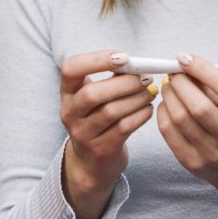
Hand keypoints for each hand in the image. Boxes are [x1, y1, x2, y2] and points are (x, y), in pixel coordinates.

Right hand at [61, 50, 156, 218]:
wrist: (92, 162)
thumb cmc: (98, 119)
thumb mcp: (95, 98)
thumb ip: (111, 79)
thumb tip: (137, 65)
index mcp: (67, 93)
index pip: (70, 68)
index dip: (96, 60)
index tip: (123, 57)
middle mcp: (69, 113)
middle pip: (92, 94)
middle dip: (124, 83)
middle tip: (146, 78)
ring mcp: (83, 134)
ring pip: (111, 111)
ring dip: (137, 99)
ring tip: (150, 92)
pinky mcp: (100, 149)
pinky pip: (124, 128)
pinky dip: (141, 115)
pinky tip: (148, 109)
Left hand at [156, 52, 217, 218]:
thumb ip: (213, 86)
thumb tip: (183, 63)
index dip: (203, 69)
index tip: (185, 57)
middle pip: (199, 106)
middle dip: (180, 83)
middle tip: (173, 72)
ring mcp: (211, 154)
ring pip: (180, 118)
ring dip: (168, 95)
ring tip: (168, 86)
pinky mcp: (191, 162)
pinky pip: (168, 131)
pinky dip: (163, 112)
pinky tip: (166, 104)